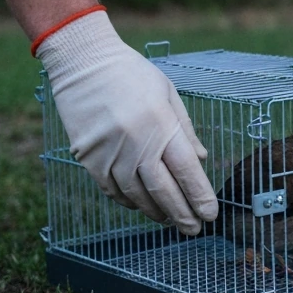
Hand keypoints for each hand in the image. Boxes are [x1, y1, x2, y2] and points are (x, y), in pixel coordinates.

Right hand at [36, 9, 219, 233]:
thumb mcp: (168, 93)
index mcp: (161, 125)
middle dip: (182, 214)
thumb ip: (185, 130)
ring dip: (156, 212)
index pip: (186, 170)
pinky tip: (142, 206)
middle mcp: (135, 143)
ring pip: (136, 196)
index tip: (210, 214)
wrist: (82, 62)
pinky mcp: (88, 158)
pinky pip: (112, 190)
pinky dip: (129, 202)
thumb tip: (201, 161)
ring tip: (170, 220)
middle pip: (163, 191)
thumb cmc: (131, 74)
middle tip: (194, 230)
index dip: (200, 196)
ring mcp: (109, 153)